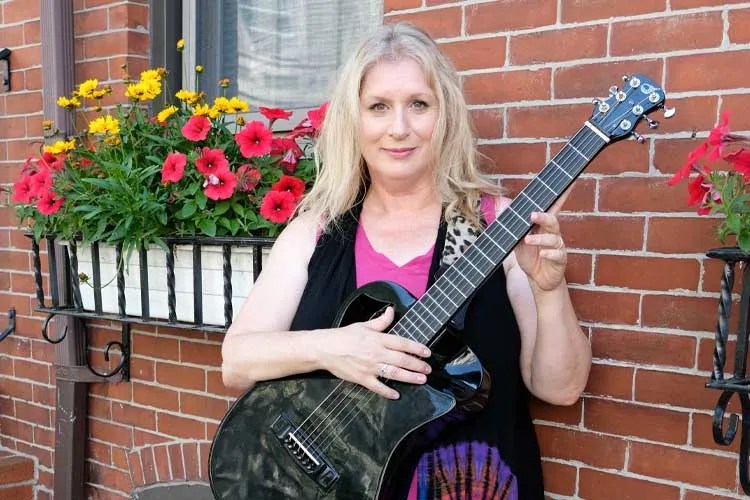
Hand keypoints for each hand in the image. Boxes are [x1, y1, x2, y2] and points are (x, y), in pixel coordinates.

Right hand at [316, 307, 431, 398]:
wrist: (324, 348)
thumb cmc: (344, 336)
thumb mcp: (363, 325)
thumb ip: (381, 321)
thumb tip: (392, 310)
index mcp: (377, 339)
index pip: (402, 343)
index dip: (416, 348)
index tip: (427, 352)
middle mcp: (376, 353)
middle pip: (401, 359)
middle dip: (417, 364)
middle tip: (428, 369)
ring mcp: (369, 367)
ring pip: (394, 373)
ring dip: (410, 377)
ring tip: (422, 379)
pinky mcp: (362, 378)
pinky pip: (377, 387)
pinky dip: (387, 391)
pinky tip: (397, 394)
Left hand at [514, 190, 569, 291]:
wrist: (538, 280)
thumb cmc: (530, 257)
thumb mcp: (517, 242)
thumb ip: (513, 227)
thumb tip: (501, 209)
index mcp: (544, 226)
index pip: (552, 208)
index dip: (561, 196)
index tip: (567, 183)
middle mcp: (553, 234)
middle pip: (552, 221)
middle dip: (544, 217)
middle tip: (532, 215)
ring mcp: (558, 247)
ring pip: (553, 238)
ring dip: (540, 239)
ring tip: (528, 240)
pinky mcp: (560, 259)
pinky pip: (557, 254)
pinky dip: (549, 253)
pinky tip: (543, 254)